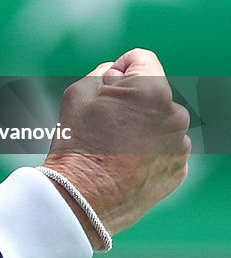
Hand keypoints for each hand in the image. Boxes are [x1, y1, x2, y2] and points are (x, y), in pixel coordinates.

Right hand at [43, 48, 190, 240]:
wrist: (82, 198)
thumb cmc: (78, 144)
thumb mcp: (78, 92)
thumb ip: (103, 72)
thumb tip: (117, 74)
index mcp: (152, 91)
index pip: (142, 59)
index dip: (119, 67)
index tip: (106, 85)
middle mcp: (175, 116)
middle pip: (151, 92)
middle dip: (131, 99)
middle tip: (105, 121)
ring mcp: (180, 146)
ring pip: (159, 121)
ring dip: (141, 125)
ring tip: (114, 144)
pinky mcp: (178, 170)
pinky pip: (164, 147)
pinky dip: (148, 149)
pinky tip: (125, 160)